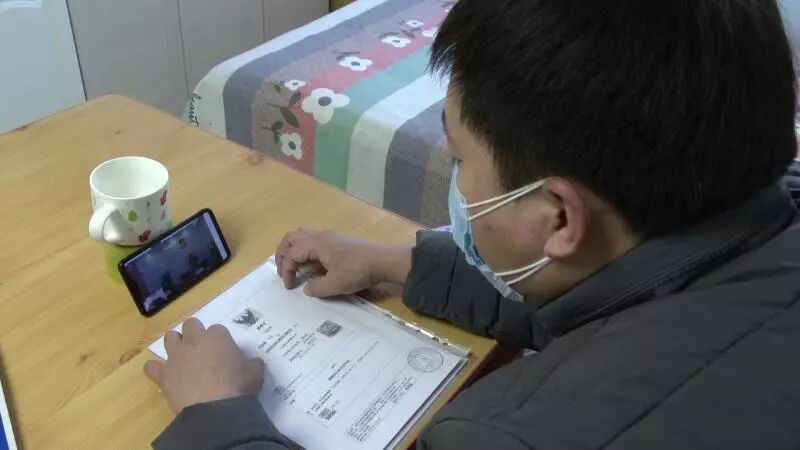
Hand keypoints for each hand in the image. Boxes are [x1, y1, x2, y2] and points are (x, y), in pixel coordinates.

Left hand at [144, 318, 264, 413]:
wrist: (214, 409)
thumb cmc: (238, 387)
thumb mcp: (255, 373)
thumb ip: (253, 364)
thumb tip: (254, 363)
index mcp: (217, 336)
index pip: (218, 330)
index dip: (221, 341)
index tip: (225, 353)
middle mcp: (194, 340)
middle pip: (191, 325)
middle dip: (195, 333)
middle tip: (203, 350)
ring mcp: (176, 356)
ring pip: (169, 337)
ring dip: (175, 344)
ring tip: (183, 357)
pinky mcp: (163, 374)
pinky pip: (151, 366)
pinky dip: (156, 369)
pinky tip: (163, 374)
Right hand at [275, 229, 411, 296]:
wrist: (384, 261)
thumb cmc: (358, 271)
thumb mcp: (335, 284)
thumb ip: (316, 288)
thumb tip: (306, 288)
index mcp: (317, 243)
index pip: (291, 254)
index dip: (286, 270)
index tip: (289, 286)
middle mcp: (320, 236)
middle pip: (292, 238)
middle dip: (283, 254)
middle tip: (283, 271)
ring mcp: (330, 236)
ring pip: (302, 236)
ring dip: (293, 250)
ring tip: (293, 267)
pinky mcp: (337, 241)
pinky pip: (313, 240)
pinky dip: (305, 250)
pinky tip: (311, 264)